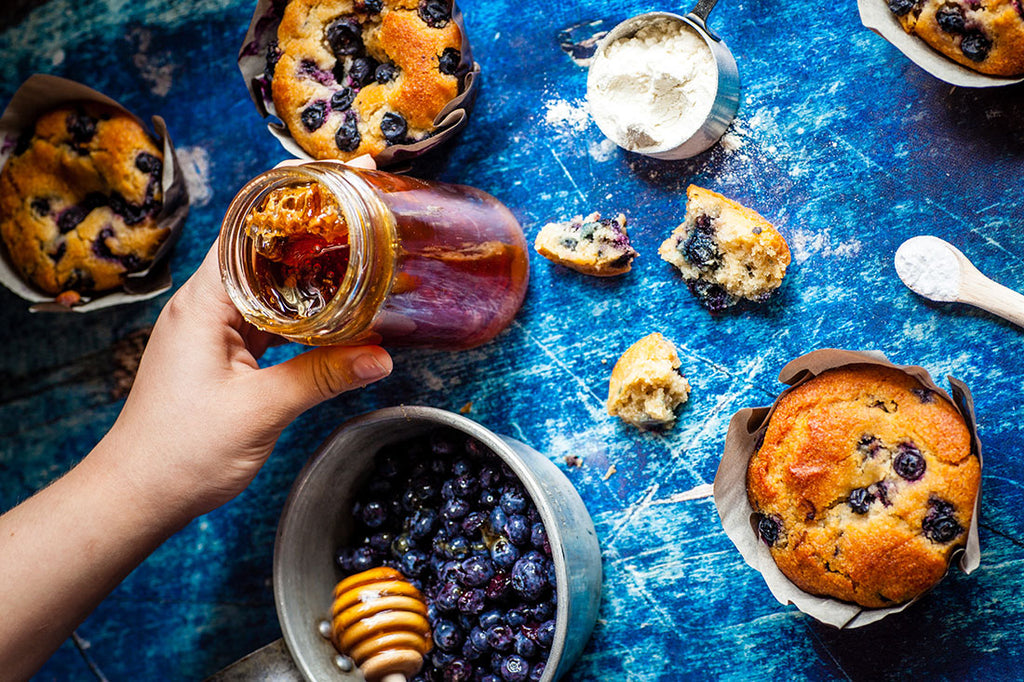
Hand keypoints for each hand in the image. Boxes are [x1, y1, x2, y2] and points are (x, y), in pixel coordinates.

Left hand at [103, 240, 392, 520]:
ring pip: (267, 295)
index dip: (289, 214)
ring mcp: (210, 333)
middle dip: (311, 252)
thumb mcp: (262, 410)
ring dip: (307, 291)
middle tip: (363, 243)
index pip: (245, 234)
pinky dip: (297, 323)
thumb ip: (323, 377)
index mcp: (202, 305)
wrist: (140, 495)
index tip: (335, 203)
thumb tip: (380, 357)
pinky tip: (330, 327)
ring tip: (358, 280)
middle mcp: (203, 309)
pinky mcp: (219, 356)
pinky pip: (265, 325)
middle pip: (262, 261)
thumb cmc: (180, 452)